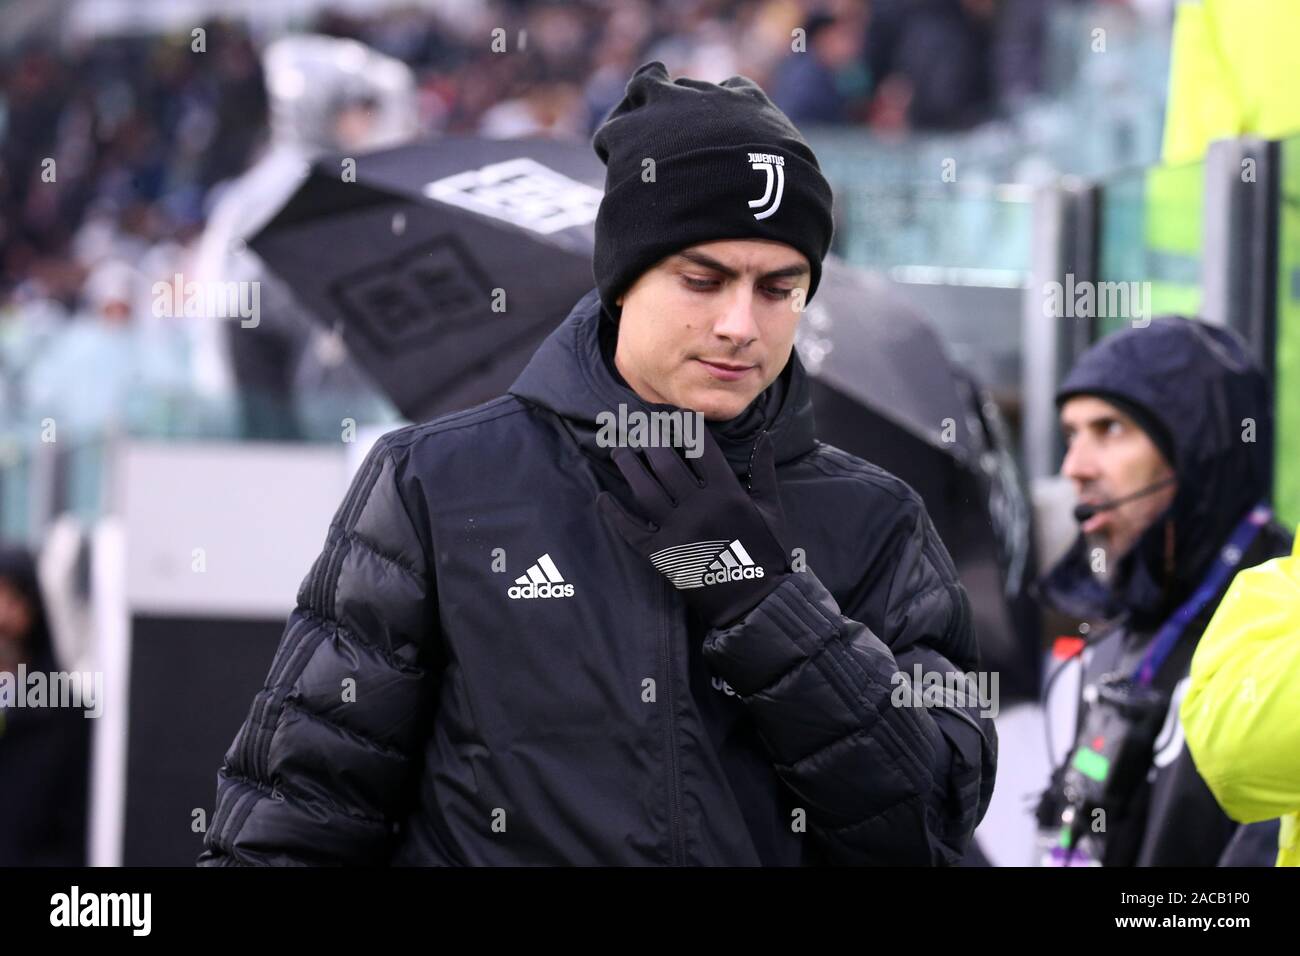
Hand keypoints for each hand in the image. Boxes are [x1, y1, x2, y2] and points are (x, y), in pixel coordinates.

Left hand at [596, 429, 789, 627]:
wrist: (755, 602)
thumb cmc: (766, 553)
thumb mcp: (771, 510)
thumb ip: (764, 471)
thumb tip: (764, 436)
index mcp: (727, 493)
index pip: (699, 447)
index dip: (683, 426)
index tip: (671, 416)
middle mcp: (699, 507)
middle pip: (665, 463)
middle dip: (649, 440)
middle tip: (638, 429)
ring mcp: (677, 531)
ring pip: (644, 490)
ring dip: (628, 466)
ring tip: (619, 451)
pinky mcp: (661, 555)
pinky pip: (631, 529)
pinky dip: (614, 513)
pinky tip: (603, 497)